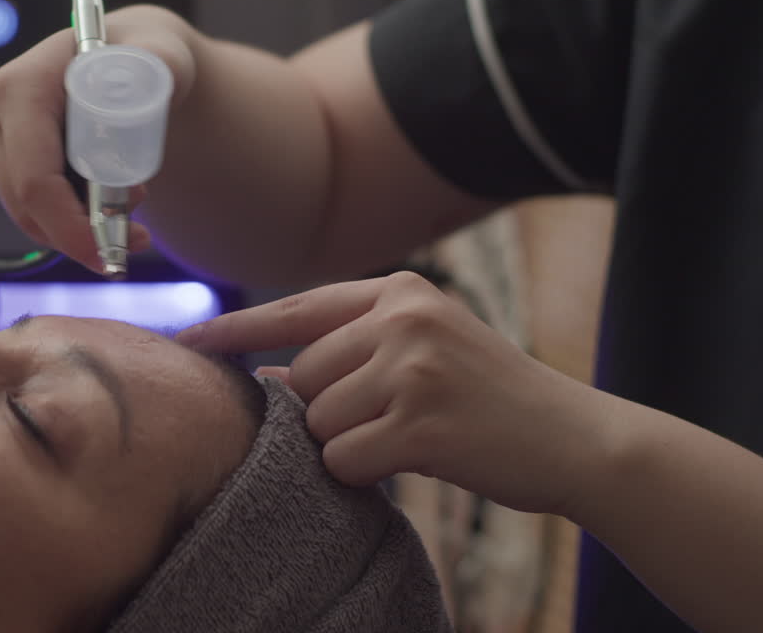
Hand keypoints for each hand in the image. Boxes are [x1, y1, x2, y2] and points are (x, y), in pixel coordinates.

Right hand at [0, 5, 198, 275]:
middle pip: (26, 204)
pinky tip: (104, 198)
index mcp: (20, 86)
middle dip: (82, 233)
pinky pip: (29, 208)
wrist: (122, 58)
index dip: (70, 227)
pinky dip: (68, 218)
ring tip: (130, 201)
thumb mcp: (162, 54)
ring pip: (27, 214)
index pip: (34, 178)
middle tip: (139, 237)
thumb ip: (159, 65)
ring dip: (79, 226)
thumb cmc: (143, 56)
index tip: (113, 255)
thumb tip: (139, 89)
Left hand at [178, 272, 612, 515]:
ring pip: (319, 421)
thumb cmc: (490, 398)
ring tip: (410, 436)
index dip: (236, 329)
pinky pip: (345, 460)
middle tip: (388, 420)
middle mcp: (403, 319)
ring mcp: (414, 369)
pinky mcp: (423, 426)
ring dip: (350, 443)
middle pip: (302, 375)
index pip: (295, 308)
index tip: (187, 342)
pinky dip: (366, 473)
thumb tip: (265, 376)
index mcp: (400, 290)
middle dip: (325, 411)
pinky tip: (417, 460)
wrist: (576, 438)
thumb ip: (350, 351)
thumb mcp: (424, 349)